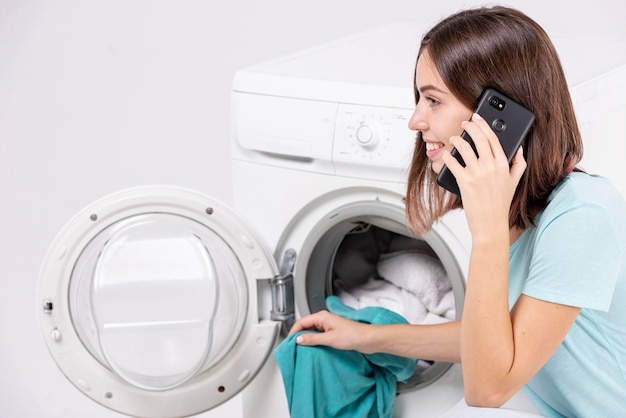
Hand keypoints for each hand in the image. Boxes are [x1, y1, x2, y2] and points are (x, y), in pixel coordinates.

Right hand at [288, 310, 369, 351]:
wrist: (368, 339)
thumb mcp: (330, 339)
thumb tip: (299, 339)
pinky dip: (313, 341)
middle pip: (305, 325)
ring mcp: (329, 326)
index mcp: (322, 316)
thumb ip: (313, 339)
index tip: (289, 341)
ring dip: (306, 338)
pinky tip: (313, 348)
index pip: (301, 321)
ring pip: (312, 331)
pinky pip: (318, 336)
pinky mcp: (333, 333)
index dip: (293, 331)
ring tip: (301, 348)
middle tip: (293, 346)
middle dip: (298, 335)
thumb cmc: (353, 335)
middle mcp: (324, 319)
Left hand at [442, 113, 526, 237]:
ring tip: (454, 139)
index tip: (478, 118)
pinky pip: (453, 163)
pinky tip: (445, 155)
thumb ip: (519, 164)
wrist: (490, 224)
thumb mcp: (514, 183)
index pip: (493, 138)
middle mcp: (491, 167)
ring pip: (465, 147)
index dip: (484, 125)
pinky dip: (447, 156)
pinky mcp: (465, 182)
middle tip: (464, 123)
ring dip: (457, 140)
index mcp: (504, 165)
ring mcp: (477, 174)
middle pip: (479, 138)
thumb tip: (519, 149)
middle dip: (470, 126)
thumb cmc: (500, 204)